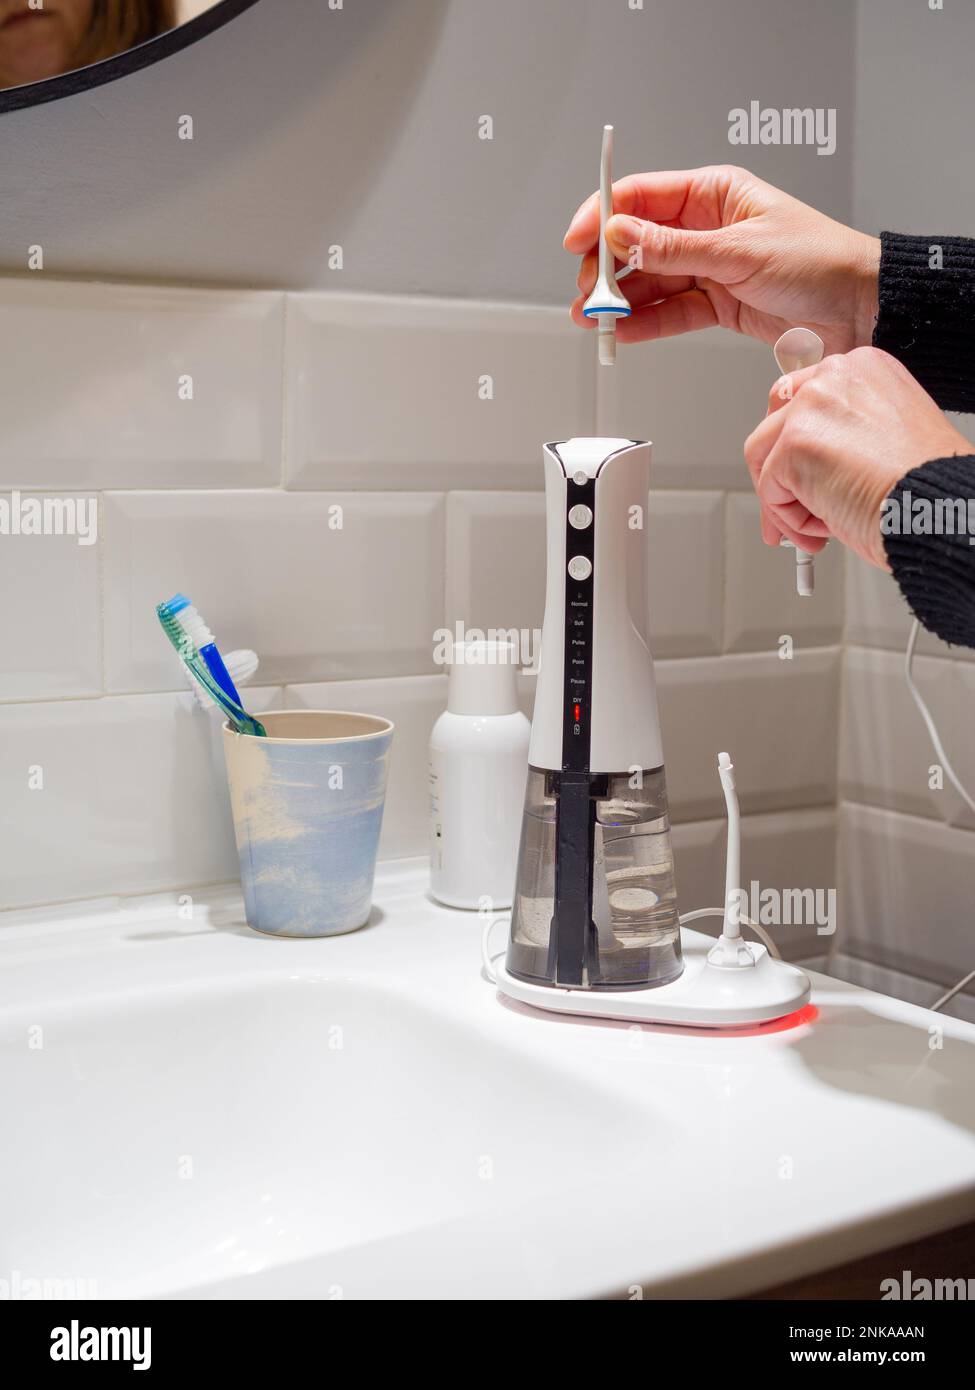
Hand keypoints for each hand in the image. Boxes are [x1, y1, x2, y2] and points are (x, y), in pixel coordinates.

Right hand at [564, 165, 879, 353]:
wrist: (859, 309)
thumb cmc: (821, 263)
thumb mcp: (741, 251)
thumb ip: (677, 249)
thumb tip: (624, 237)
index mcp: (714, 194)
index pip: (642, 197)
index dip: (603, 216)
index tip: (577, 241)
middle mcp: (707, 228)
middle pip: (637, 243)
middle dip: (606, 268)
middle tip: (588, 293)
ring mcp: (709, 267)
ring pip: (650, 281)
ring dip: (619, 302)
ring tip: (595, 320)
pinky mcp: (717, 303)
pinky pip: (670, 311)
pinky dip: (645, 323)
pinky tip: (624, 332)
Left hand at [744, 347, 972, 567]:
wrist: (940, 508)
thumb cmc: (925, 485)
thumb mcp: (885, 441)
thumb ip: (841, 440)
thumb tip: (801, 471)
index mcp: (863, 370)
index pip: (801, 400)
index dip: (793, 447)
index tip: (802, 478)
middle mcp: (836, 376)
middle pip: (773, 425)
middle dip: (777, 475)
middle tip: (793, 512)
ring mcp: (812, 406)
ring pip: (764, 459)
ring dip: (786, 503)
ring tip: (822, 527)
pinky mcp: (794, 443)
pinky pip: (768, 491)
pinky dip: (790, 520)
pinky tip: (827, 527)